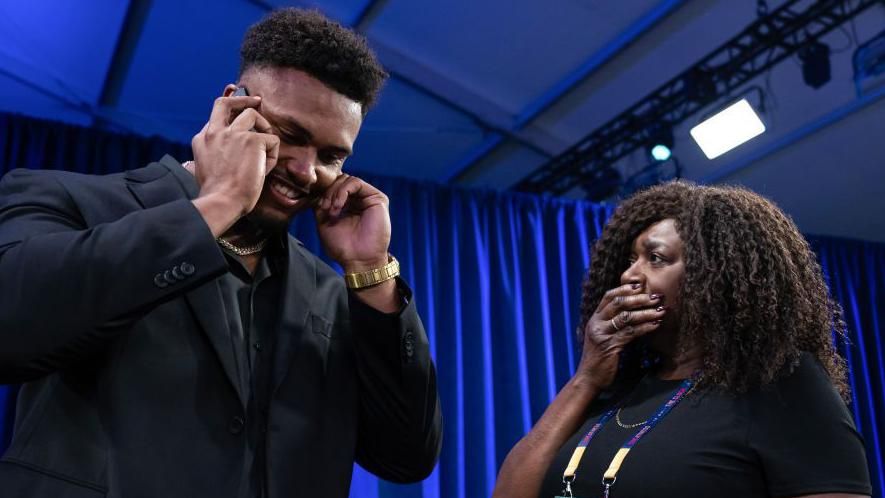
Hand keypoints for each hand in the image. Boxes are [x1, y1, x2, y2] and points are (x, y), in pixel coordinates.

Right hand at [191, 94, 279, 221]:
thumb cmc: (217, 194)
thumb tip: (229, 151)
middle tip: (256, 100)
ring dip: (264, 127)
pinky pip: (272, 140)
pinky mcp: (252, 140)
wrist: (222, 201)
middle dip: (242, 98)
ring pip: (253, 113)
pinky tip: (265, 170)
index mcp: (202, 140)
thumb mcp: (206, 169)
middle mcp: (215, 132)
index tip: (234, 101)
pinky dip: (272, 156)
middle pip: (225, 103)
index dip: (228, 111)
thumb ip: (214, 153)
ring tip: (265, 149)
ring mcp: (233, 134)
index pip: (216, 116)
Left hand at [314, 174, 391, 272]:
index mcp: (348, 206)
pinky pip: (356, 182)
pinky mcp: (377, 198)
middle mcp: (359, 200)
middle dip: (329, 192)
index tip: (320, 208)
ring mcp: (368, 198)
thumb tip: (318, 191)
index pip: (334, 188)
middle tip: (324, 208)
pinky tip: (338, 205)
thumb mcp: (324, 223)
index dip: (324, 194)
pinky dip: (343, 191)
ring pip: (347, 180)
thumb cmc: (343, 246)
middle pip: (340, 181)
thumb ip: (322, 205)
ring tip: (332, 210)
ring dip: (335, 193)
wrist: (358, 260)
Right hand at [575, 284, 665, 389]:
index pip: (608, 297)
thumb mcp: (603, 336)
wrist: (589, 378)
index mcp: (594, 319)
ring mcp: (602, 334)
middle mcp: (596, 323)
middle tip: (656, 297)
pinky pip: (631, 333)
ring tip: (661, 310)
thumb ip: (613, 324)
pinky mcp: (610, 346)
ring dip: (646, 312)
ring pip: (626, 317)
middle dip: (639, 299)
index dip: (624, 289)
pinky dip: (645, 327)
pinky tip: (656, 325)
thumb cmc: (599, 358)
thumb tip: (633, 312)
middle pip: (618, 303)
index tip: (640, 285)